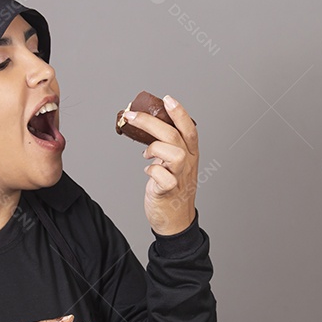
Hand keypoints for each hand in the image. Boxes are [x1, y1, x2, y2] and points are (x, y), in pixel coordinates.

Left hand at [122, 94, 198, 235]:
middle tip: (131, 116)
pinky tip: (148, 172)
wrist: (176, 222)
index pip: (189, 129)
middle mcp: (187, 164)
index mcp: (190, 155)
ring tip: (146, 154)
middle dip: (150, 122)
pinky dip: (151, 171)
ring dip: (154, 148)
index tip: (168, 99)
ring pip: (173, 152)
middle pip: (174, 135)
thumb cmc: (173, 192)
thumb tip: (147, 130)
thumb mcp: (174, 166)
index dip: (180, 113)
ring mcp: (180, 178)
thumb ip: (167, 149)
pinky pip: (162, 176)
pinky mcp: (169, 191)